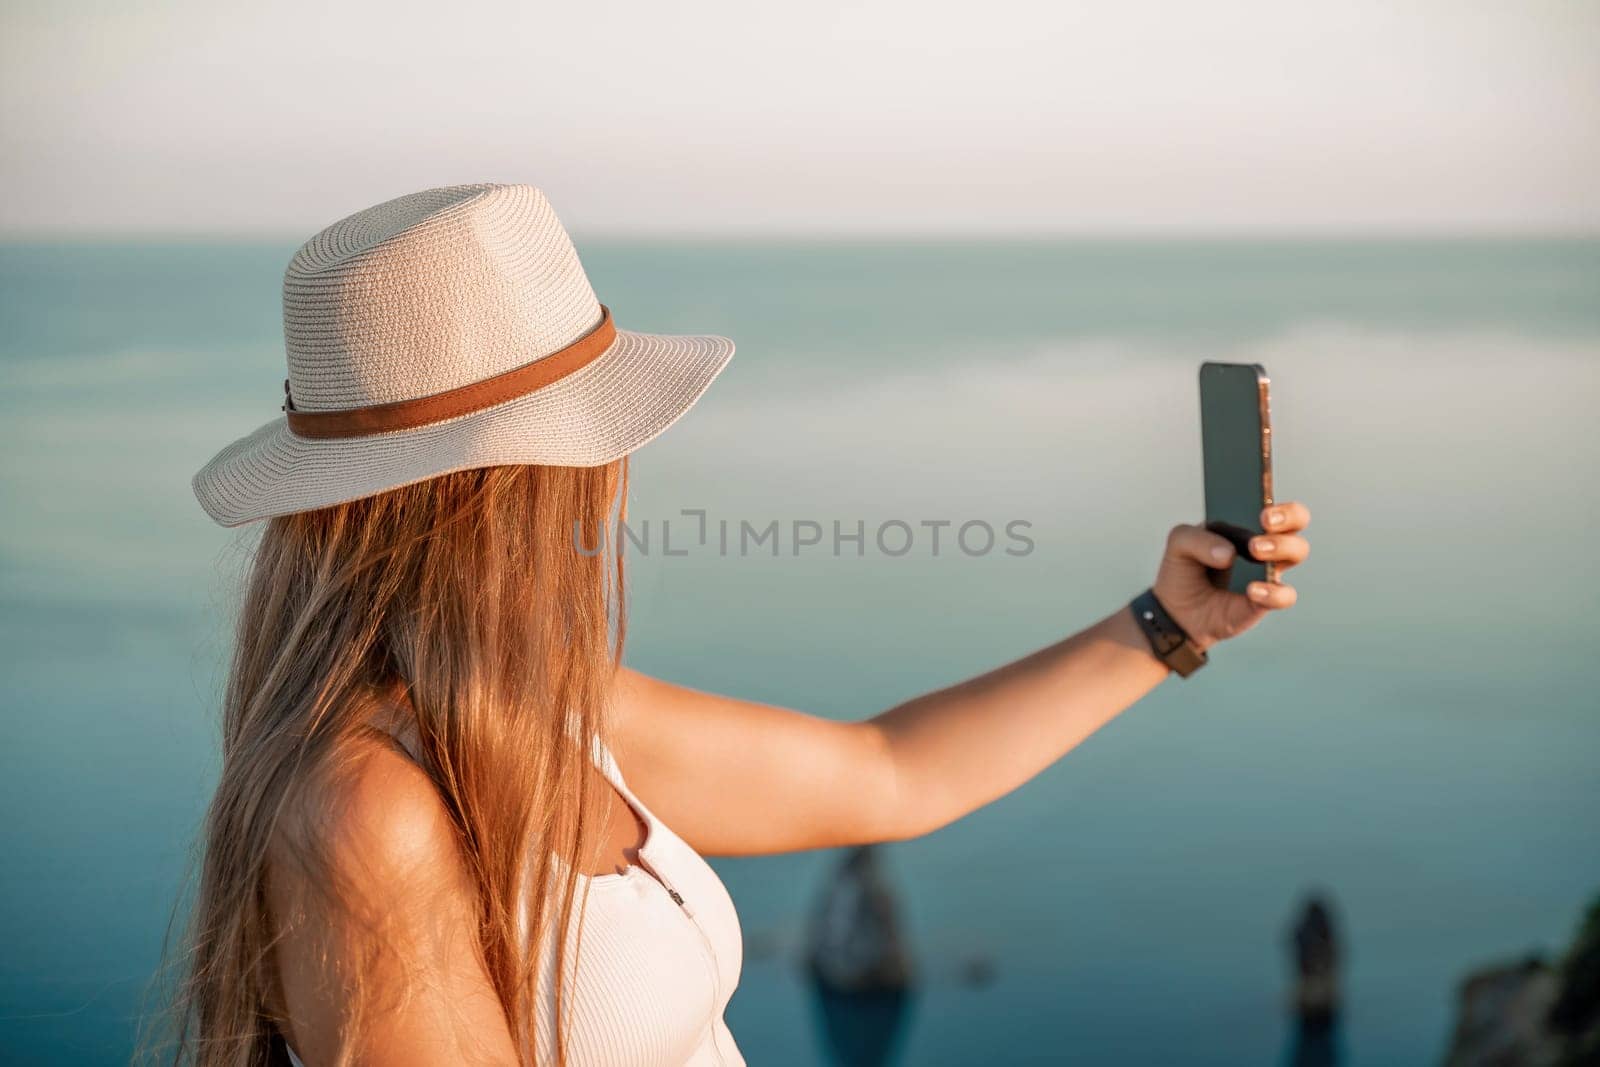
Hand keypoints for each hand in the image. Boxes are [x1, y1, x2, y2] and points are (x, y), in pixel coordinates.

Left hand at [1151, 501, 1310, 652]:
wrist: (1177, 609)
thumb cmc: (1185, 567)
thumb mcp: (1179, 543)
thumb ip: (1197, 539)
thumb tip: (1228, 553)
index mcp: (1247, 523)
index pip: (1276, 506)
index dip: (1280, 505)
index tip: (1264, 512)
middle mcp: (1266, 543)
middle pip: (1297, 522)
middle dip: (1288, 517)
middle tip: (1264, 523)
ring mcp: (1268, 571)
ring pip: (1297, 551)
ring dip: (1280, 546)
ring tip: (1255, 550)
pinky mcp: (1265, 601)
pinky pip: (1284, 595)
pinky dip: (1272, 592)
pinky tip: (1251, 590)